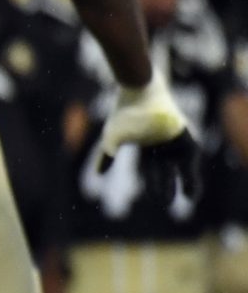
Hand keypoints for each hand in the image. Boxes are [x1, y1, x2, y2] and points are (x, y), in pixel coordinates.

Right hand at [96, 73, 201, 203]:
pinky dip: (191, 173)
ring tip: (189, 197)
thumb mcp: (112, 136)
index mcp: (144, 147)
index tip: (155, 200)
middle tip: (166, 203)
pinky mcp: (184, 135)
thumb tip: (98, 175)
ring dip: (185, 182)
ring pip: (180, 166)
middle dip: (165, 187)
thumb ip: (106, 155)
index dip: (151, 186)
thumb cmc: (124, 111)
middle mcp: (160, 145)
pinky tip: (194, 184)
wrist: (140, 88)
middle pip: (164, 171)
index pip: (148, 171)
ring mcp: (173, 140)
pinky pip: (191, 157)